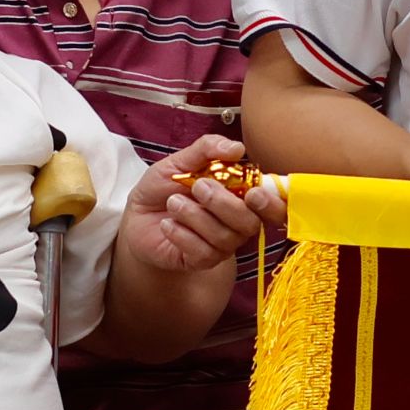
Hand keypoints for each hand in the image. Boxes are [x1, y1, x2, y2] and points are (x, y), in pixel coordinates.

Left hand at [131, 137, 283, 273]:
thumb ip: (207, 150)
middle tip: (198, 186)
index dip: (271, 203)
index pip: (273, 205)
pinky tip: (168, 224)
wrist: (137, 214)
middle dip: (224, 204)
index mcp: (241, 195)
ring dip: (195, 216)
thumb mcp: (181, 161)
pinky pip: (204, 252)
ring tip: (173, 202)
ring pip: (224, 237)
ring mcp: (222, 244)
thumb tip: (237, 148)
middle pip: (250, 223)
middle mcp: (238, 222)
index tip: (253, 192)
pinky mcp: (202, 260)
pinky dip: (182, 235)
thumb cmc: (164, 186)